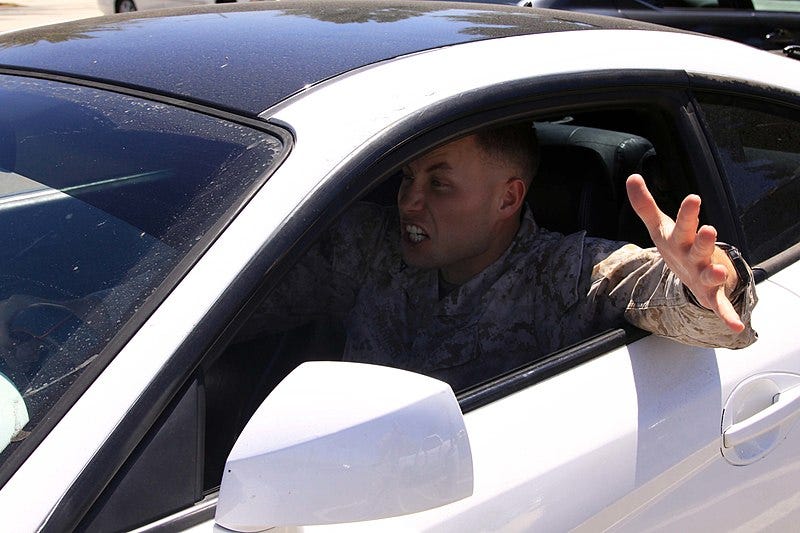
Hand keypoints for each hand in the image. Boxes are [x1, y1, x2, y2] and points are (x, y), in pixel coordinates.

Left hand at [626, 174, 744, 332]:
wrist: (699, 270)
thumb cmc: (677, 244)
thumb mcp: (658, 226)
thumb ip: (644, 204)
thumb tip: (632, 177)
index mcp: (683, 237)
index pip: (684, 223)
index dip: (687, 212)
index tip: (693, 198)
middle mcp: (697, 254)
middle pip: (700, 246)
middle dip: (704, 239)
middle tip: (709, 229)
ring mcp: (705, 274)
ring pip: (710, 273)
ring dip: (715, 273)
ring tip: (717, 271)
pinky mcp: (710, 294)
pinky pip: (719, 305)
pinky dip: (727, 315)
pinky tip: (736, 326)